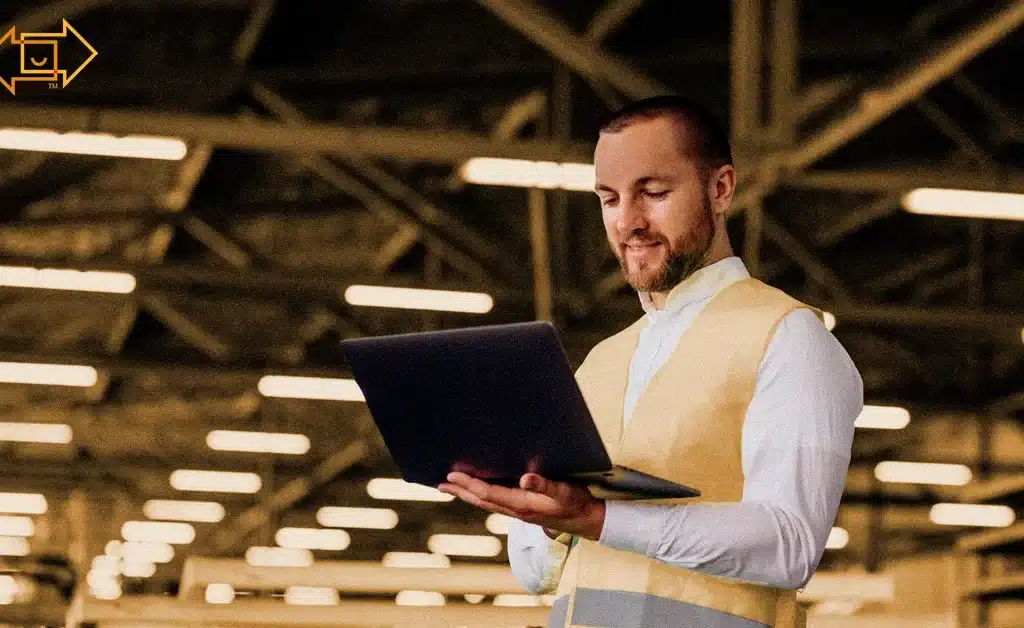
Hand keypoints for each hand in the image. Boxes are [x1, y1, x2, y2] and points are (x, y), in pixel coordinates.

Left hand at [438, 472, 605, 540]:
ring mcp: (518, 511)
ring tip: (451, 487)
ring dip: (467, 495)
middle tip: (440, 483)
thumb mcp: (563, 492)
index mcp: (521, 505)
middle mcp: (516, 510)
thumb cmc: (576, 503)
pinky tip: (479, 490)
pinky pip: (495, 502)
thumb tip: (524, 479)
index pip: (488, 494)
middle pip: (481, 501)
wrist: (587, 520)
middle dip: (460, 491)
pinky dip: (481, 496)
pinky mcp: (523, 509)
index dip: (469, 484)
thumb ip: (544, 485)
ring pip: (486, 503)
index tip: (451, 475)